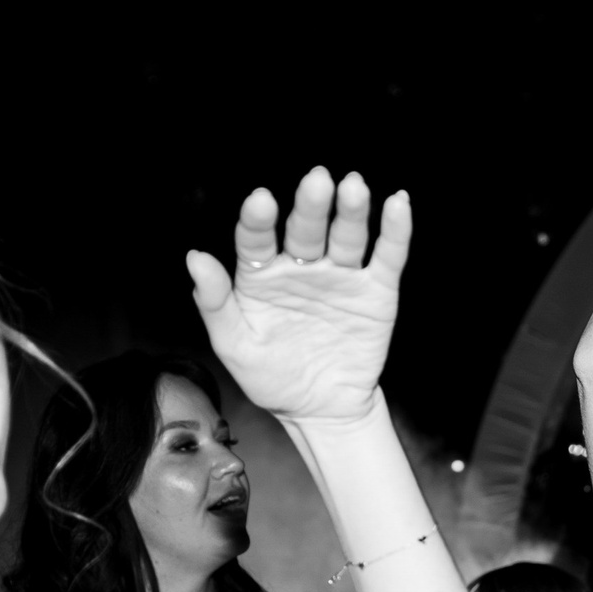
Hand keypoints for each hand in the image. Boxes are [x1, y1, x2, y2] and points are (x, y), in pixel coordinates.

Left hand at [188, 168, 408, 425]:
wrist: (322, 411)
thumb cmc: (272, 377)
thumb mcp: (235, 345)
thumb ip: (214, 303)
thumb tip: (195, 258)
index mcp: (262, 274)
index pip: (257, 239)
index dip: (258, 220)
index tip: (261, 202)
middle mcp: (302, 267)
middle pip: (305, 230)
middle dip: (311, 206)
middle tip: (317, 180)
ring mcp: (340, 276)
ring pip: (346, 236)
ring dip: (351, 210)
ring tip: (352, 186)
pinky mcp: (376, 292)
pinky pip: (387, 257)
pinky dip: (395, 231)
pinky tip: (397, 203)